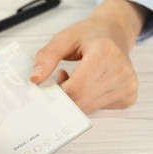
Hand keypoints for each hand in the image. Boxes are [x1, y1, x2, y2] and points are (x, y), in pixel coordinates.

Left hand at [30, 0, 149, 113]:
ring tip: (75, 79)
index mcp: (105, 53)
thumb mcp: (63, 39)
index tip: (48, 85)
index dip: (57, 92)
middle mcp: (120, 71)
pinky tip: (87, 86)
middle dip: (63, 97)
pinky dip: (86, 102)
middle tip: (61, 79)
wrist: (114, 34)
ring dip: (74, 100)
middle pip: (80, 102)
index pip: (75, 89)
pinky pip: (97, 110)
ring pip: (87, 109)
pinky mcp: (128, 97)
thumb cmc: (88, 36)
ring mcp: (127, 86)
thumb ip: (46, 58)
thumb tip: (35, 79)